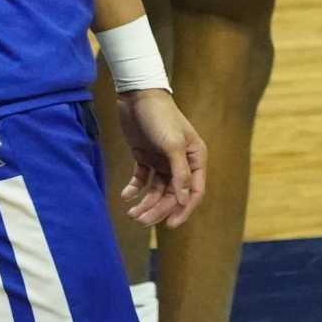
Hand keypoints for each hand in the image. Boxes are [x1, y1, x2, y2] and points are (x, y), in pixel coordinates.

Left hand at [117, 90, 206, 227]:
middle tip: (140, 221)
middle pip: (172, 194)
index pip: (194, 191)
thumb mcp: (172, 144)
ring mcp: (162, 160)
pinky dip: (134, 189)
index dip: (183, 209)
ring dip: (146, 203)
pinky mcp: (145, 157)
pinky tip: (126, 195)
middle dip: (158, 209)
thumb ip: (180, 173)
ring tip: (131, 214)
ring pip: (156, 190)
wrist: (137, 96)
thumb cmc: (160, 117)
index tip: (169, 225)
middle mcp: (181, 162)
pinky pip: (142, 180)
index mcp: (195, 158)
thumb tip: (184, 200)